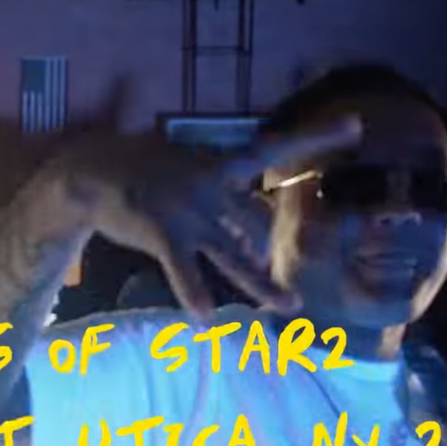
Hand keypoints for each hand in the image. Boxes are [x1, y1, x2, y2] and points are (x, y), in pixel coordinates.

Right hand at [43, 118, 360, 318]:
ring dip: (261, 284)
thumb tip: (229, 201)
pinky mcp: (164, 235)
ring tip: (288, 305)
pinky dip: (195, 296)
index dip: (316, 138)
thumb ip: (212, 182)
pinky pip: (185, 272)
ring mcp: (189, 212)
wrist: (89, 172)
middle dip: (270, 252)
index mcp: (219, 164)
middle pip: (257, 224)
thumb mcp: (179, 160)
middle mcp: (212, 187)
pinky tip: (207, 320)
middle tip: (283, 277)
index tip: (357, 125)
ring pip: (234, 256)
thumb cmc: (135, 166)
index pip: (275, 149)